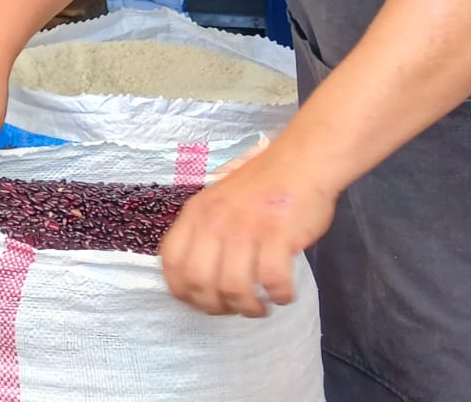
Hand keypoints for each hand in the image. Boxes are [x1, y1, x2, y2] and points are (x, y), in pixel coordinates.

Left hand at [158, 143, 338, 317]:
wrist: (300, 162)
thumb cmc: (261, 187)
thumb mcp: (217, 203)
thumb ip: (205, 234)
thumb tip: (201, 281)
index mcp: (195, 213)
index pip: (171, 262)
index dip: (182, 291)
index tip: (202, 302)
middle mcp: (215, 221)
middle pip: (198, 281)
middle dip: (215, 306)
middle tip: (234, 308)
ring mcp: (246, 228)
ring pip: (234, 287)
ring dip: (248, 307)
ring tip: (261, 306)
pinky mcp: (278, 235)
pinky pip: (272, 281)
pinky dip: (279, 295)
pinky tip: (284, 293)